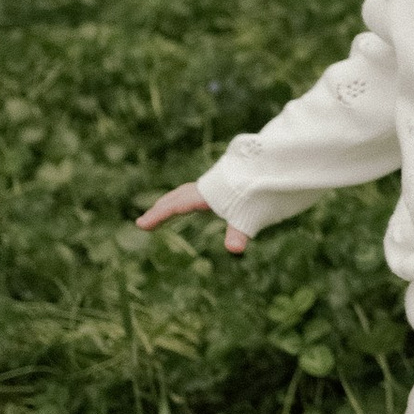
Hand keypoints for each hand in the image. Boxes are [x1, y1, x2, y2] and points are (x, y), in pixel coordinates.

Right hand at [135, 183, 251, 253]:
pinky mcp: (222, 183)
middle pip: (176, 198)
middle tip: (144, 223)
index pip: (175, 206)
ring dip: (171, 202)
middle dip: (160, 210)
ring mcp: (213, 184)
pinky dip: (186, 199)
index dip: (158, 216)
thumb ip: (239, 232)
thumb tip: (234, 249)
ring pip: (185, 192)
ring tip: (162, 213)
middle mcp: (206, 188)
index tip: (141, 225)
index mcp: (206, 195)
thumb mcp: (248, 214)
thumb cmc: (259, 190)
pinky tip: (192, 204)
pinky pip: (196, 192)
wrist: (272, 164)